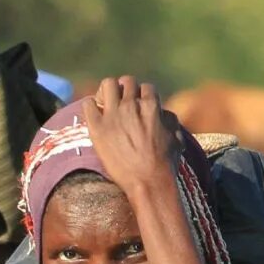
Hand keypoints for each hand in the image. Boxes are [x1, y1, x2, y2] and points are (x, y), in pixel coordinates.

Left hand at [79, 76, 177, 196]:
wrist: (147, 181)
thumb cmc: (164, 162)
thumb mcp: (175, 136)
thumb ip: (169, 119)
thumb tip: (162, 113)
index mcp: (152, 106)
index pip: (145, 87)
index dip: (142, 97)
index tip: (138, 107)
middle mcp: (131, 106)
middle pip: (126, 82)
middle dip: (125, 91)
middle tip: (121, 105)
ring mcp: (113, 115)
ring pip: (107, 85)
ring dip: (107, 92)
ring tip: (105, 105)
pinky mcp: (98, 128)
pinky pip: (87, 104)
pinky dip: (90, 106)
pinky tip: (93, 115)